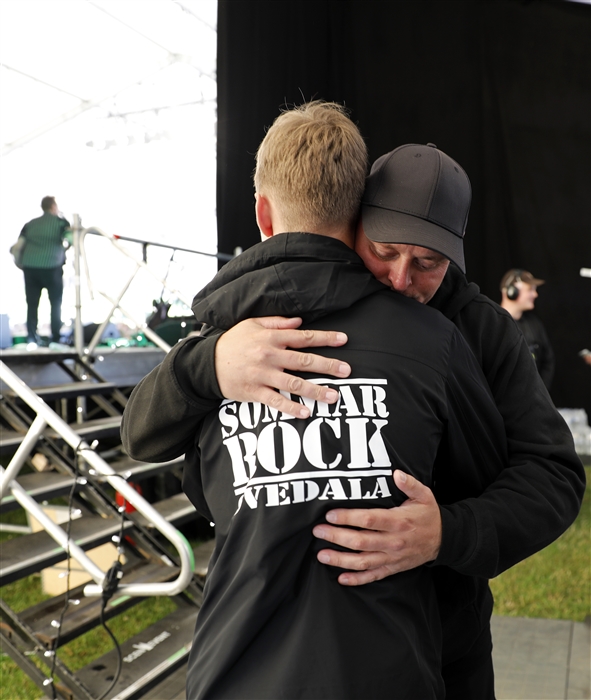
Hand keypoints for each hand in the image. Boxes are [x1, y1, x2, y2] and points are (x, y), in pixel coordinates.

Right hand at [215, 316, 350, 417]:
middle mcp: (269, 355)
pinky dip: (291, 408)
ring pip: (294, 384)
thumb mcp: (252, 324)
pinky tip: (306, 412)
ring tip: (334, 396)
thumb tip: (299, 321)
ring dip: (316, 390)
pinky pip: (275, 401)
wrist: (206, 364)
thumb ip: (277, 322)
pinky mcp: (253, 392)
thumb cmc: (233, 342)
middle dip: (328, 365)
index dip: (325, 338)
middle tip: (347, 371)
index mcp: (271, 337)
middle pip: (304, 361)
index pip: (303, 337)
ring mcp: (262, 375)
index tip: (344, 339)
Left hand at [312, 470, 441, 584]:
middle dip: (336, 536)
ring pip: (362, 561)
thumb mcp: (424, 494)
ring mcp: (392, 557)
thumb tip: (396, 473)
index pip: (369, 520)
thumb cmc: (429, 515)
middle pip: (360, 541)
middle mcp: (393, 541)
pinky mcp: (392, 568)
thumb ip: (409, 483)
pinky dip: (357, 579)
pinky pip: (373, 576)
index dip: (348, 518)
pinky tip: (341, 578)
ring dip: (340, 559)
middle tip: (318, 531)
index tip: (330, 514)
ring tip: (322, 554)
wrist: (444, 540)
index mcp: (399, 521)